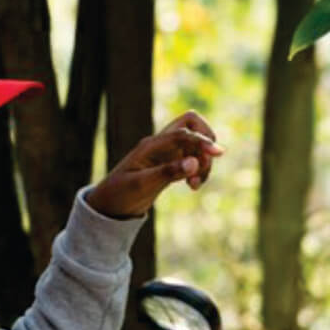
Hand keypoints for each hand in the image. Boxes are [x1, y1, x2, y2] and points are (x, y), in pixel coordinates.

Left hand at [86, 111, 223, 218]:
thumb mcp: (142, 185)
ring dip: (203, 161)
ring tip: (195, 184)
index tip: (219, 153)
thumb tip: (194, 163)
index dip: (202, 141)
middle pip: (192, 124)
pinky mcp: (170, 164)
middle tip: (203, 165)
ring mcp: (166, 154)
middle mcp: (160, 145)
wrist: (110, 206)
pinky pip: (192, 158)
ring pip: (195, 144)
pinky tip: (193, 186)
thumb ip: (168, 173)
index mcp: (151, 145)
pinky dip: (199, 169)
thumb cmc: (120, 194)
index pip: (183, 133)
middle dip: (205, 141)